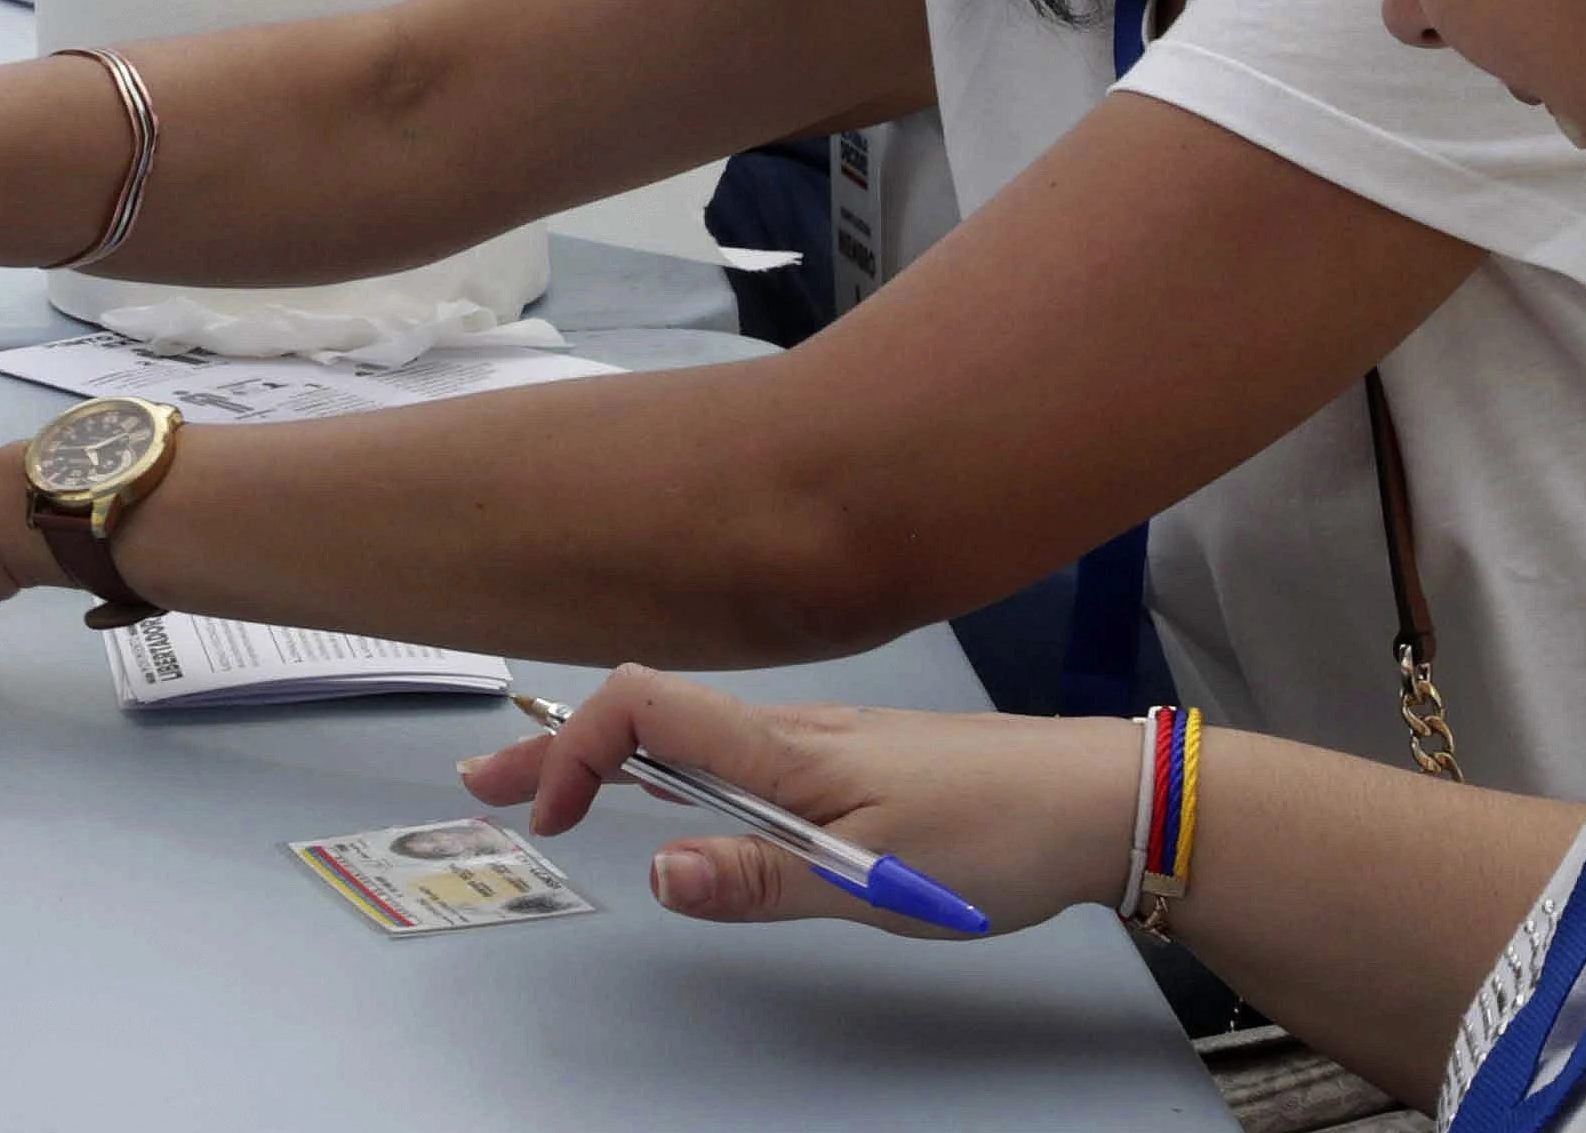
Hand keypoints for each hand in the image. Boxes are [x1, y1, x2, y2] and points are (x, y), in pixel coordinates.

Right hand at [454, 663, 1132, 938]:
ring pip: (688, 731)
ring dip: (609, 754)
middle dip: (558, 745)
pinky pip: (733, 748)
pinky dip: (671, 762)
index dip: (578, 748)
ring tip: (555, 786)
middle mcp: (791, 729)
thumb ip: (763, 877)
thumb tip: (656, 874)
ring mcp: (821, 741)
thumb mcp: (877, 879)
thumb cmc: (999, 832)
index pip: (644, 706)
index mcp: (785, 746)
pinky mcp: (851, 762)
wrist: (1102, 799)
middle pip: (647, 714)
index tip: (549, 818)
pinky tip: (673, 788)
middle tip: (483, 778)